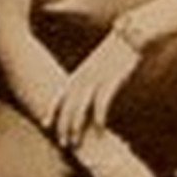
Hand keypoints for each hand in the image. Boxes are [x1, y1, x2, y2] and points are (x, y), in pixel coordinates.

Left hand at [48, 27, 138, 146]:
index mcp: (80, 72)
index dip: (52, 109)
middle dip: (63, 124)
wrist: (132, 34)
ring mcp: (97, 77)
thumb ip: (93, 77)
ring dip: (76, 124)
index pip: (61, 94)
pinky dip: (99, 113)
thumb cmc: (118, 51)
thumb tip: (91, 91)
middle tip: (61, 143)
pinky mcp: (112, 78)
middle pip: (68, 104)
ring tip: (74, 141)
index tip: (45, 124)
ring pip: (81, 104)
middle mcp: (84, 75)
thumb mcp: (100, 64)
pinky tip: (99, 127)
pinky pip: (102, 99)